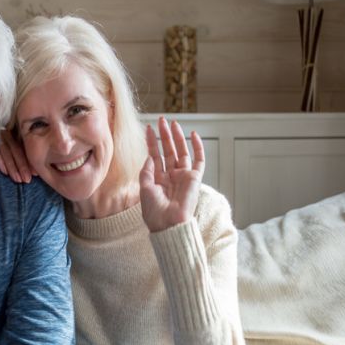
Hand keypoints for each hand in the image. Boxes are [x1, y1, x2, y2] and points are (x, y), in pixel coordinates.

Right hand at [0, 128, 35, 182]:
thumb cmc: (17, 135)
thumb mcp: (24, 137)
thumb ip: (30, 147)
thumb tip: (40, 166)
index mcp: (20, 130)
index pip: (25, 146)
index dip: (30, 161)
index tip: (35, 174)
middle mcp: (9, 132)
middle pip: (16, 149)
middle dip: (22, 166)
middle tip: (27, 180)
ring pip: (6, 152)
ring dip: (12, 167)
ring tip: (18, 180)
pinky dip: (0, 162)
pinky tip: (5, 173)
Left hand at [139, 117, 204, 231]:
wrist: (168, 224)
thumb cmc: (154, 211)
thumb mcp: (145, 188)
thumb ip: (147, 171)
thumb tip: (150, 156)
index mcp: (158, 179)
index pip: (155, 155)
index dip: (152, 141)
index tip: (148, 128)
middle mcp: (171, 175)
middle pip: (168, 150)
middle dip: (164, 135)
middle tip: (161, 120)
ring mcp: (183, 176)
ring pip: (181, 151)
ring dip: (177, 137)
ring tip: (172, 123)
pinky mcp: (195, 178)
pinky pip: (199, 160)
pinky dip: (198, 147)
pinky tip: (193, 134)